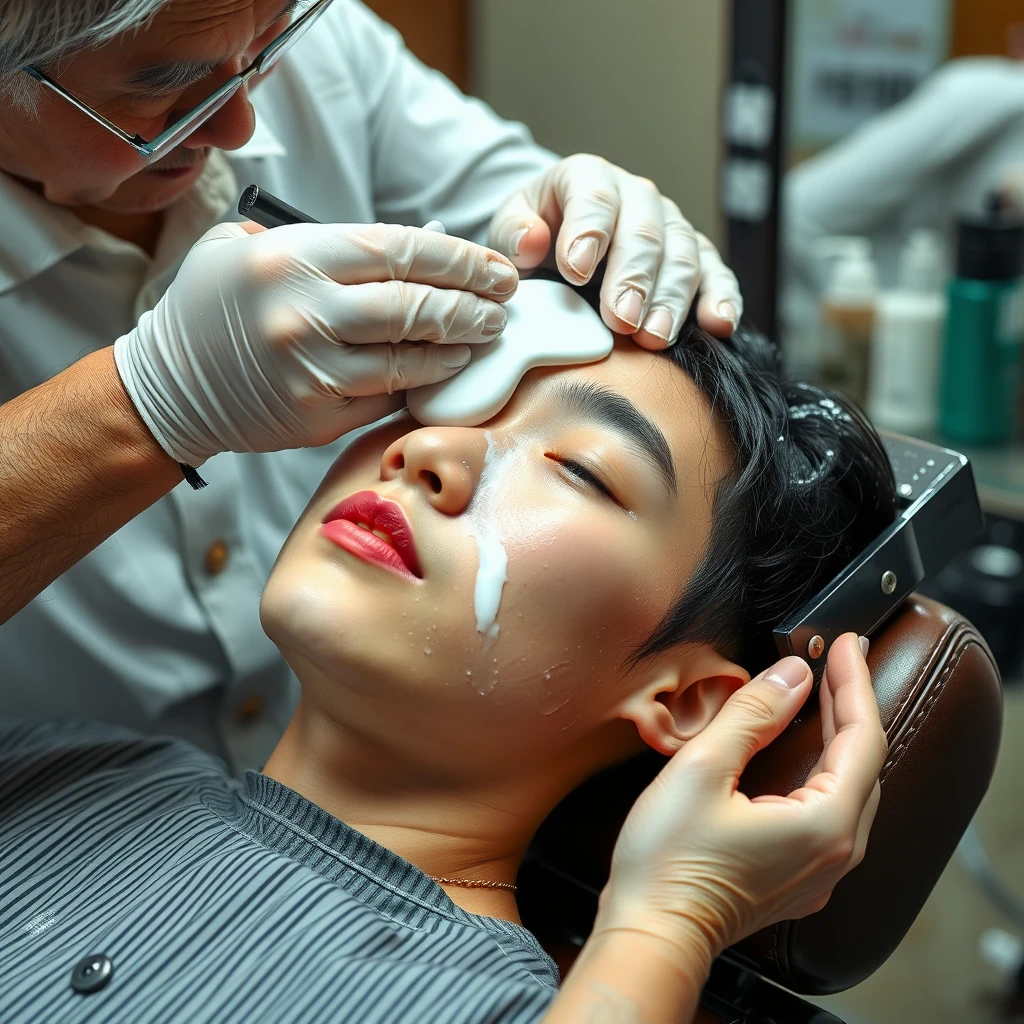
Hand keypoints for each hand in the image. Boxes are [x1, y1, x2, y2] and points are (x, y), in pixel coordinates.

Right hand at [114, 221, 517, 463]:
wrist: (172, 385)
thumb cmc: (218, 307)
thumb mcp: (252, 248)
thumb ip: (327, 246)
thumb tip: (414, 254)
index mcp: (293, 258)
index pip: (402, 249)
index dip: (461, 258)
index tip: (496, 268)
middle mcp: (304, 313)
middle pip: (415, 305)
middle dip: (472, 305)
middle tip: (503, 306)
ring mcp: (311, 370)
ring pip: (409, 357)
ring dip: (457, 347)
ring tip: (486, 335)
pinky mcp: (317, 416)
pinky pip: (387, 396)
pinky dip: (423, 382)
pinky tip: (446, 369)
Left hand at [487, 154, 741, 347]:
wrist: (560, 246)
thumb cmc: (534, 239)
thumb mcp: (509, 230)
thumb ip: (514, 233)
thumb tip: (532, 241)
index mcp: (588, 178)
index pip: (595, 197)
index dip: (588, 232)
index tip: (576, 271)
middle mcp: (636, 196)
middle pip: (645, 232)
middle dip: (634, 278)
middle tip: (621, 320)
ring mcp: (670, 226)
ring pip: (683, 255)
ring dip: (671, 299)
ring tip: (654, 337)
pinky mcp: (694, 258)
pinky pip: (715, 274)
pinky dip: (721, 298)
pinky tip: (720, 324)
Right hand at [597, 634, 885, 964]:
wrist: (651, 934)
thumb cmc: (667, 862)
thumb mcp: (703, 768)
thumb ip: (752, 715)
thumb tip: (791, 674)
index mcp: (824, 823)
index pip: (862, 738)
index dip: (854, 683)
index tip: (847, 644)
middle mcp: (835, 852)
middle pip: (864, 763)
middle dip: (851, 705)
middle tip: (837, 660)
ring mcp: (820, 871)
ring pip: (849, 788)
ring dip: (840, 737)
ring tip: (824, 695)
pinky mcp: (798, 879)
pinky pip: (831, 812)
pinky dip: (824, 770)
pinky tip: (805, 753)